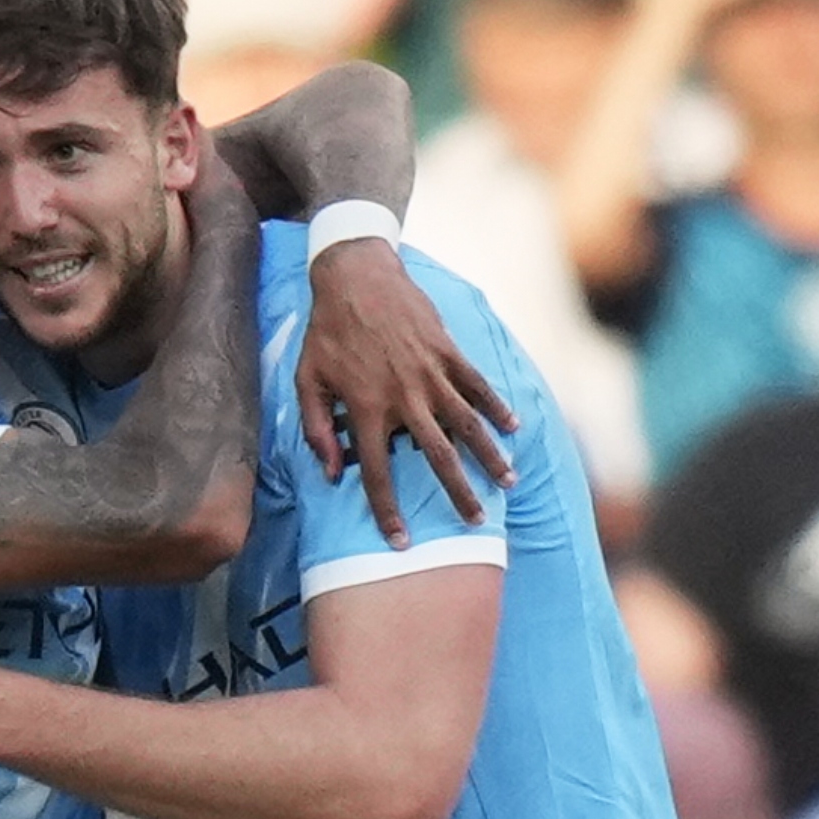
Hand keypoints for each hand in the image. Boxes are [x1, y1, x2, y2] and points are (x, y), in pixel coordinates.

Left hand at [297, 240, 516, 542]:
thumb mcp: (306, 381)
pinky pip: (477, 383)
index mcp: (365, 409)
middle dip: (457, 492)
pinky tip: (512, 428)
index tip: (401, 542)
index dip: (387, 511)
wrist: (355, 276)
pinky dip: (496, 406)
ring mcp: (429, 372)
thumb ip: (317, 430)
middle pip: (435, 456)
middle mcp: (403, 396)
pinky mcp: (447, 350)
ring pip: (466, 422)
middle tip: (476, 520)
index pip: (376, 472)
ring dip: (488, 455)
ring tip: (507, 482)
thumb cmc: (326, 332)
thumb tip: (331, 474)